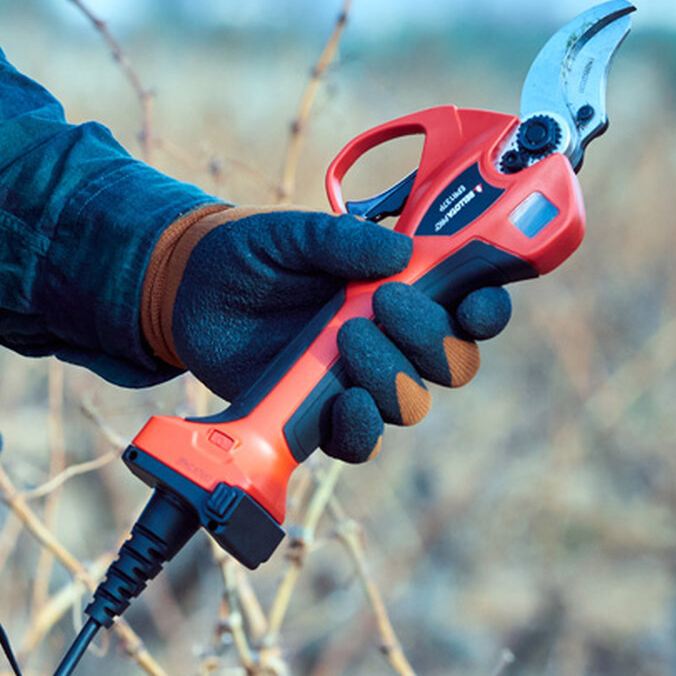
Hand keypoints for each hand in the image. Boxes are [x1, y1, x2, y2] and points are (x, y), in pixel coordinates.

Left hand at [141, 206, 511, 462]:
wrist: (188, 293)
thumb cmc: (250, 254)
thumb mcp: (294, 234)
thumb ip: (343, 241)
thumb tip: (401, 254)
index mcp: (405, 287)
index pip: (472, 306)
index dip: (488, 309)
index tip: (476, 302)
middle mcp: (393, 339)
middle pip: (454, 362)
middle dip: (431, 338)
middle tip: (382, 305)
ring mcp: (360, 380)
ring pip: (412, 402)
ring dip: (392, 375)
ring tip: (345, 337)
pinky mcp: (322, 416)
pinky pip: (361, 441)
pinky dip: (362, 428)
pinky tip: (346, 402)